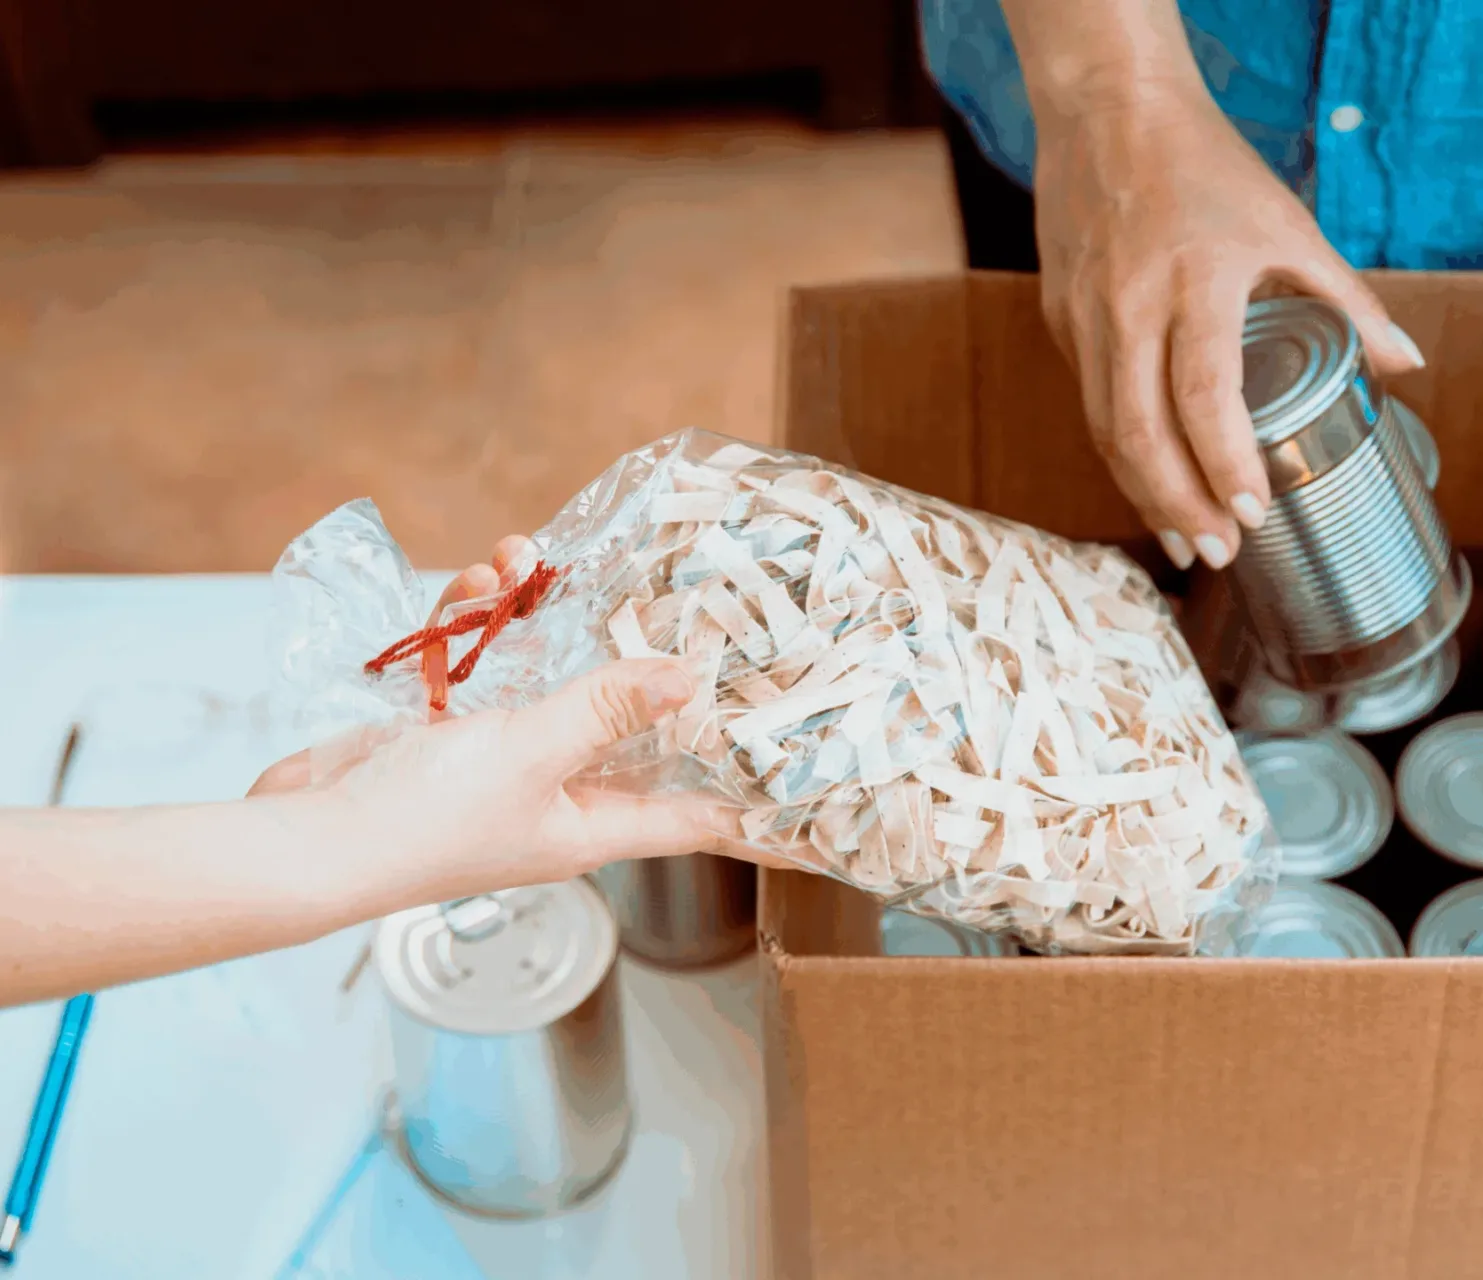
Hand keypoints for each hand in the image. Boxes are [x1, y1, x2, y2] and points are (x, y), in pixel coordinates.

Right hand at [252, 538, 744, 901]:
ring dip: (535, 614)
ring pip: (550, 674)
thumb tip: (690, 680)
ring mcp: (505, 764)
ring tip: (514, 562)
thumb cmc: (420, 822)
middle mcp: (560, 796)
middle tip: (664, 594)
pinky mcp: (451, 733)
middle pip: (629, 720)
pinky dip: (478, 620)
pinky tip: (469, 583)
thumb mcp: (529, 756)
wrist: (302, 836)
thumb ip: (607, 710)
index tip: (819, 805)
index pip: (702, 819)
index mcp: (595, 824)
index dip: (761, 811)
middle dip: (635, 653)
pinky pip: (486, 663)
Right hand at [1030, 77, 1422, 569]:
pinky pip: (1089, 402)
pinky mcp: (1060, 318)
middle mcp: (1130, 303)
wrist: (1108, 110)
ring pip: (1104, 429)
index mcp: (1195, 277)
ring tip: (1185, 540)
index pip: (1204, 392)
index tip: (1254, 513)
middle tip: (1218, 555)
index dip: (1226, 462)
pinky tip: (1152, 482)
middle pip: (1140, 431)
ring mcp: (1084, 314)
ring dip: (1144, 494)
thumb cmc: (1206, 167)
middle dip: (1179, 505)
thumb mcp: (1289, 224)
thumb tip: (1408, 365)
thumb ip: (1347, 299)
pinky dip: (1120, 452)